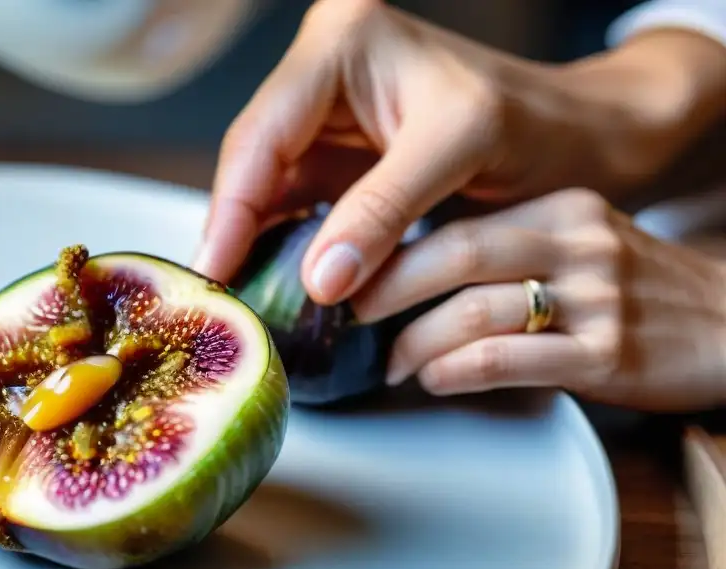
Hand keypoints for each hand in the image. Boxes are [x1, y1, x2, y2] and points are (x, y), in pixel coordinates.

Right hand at [194, 0, 725, 305]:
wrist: (581, 134)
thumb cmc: (536, 121)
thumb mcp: (459, 150)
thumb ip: (382, 211)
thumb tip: (318, 281)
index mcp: (344, 41)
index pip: (263, 131)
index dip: (232, 207)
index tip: (215, 272)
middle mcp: (324, 68)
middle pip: (253, 157)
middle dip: (235, 228)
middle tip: (218, 297)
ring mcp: (328, 112)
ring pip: (268, 184)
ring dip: (255, 242)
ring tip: (238, 300)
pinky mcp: (341, 153)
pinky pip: (298, 202)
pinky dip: (288, 244)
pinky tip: (274, 282)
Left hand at [353, 188, 725, 411]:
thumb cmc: (633, 290)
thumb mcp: (576, 243)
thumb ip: (506, 248)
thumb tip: (406, 270)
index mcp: (561, 206)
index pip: (457, 221)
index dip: (393, 251)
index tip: (352, 275)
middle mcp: (578, 241)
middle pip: (456, 255)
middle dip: (388, 289)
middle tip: (350, 315)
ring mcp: (596, 298)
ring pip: (474, 312)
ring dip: (415, 343)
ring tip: (392, 364)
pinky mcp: (608, 355)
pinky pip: (508, 360)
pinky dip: (454, 370)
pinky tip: (432, 379)